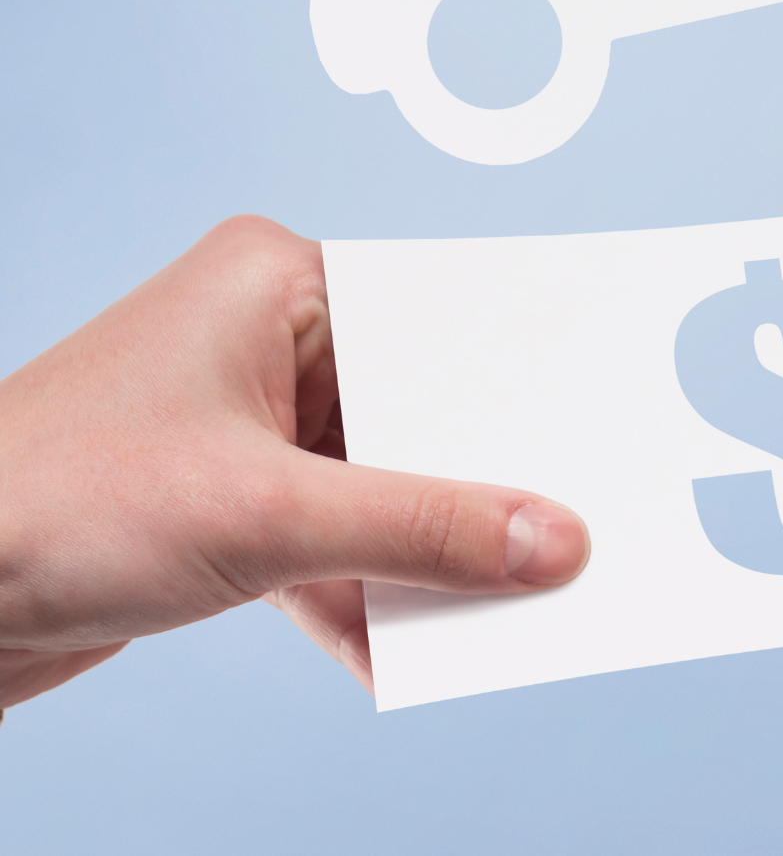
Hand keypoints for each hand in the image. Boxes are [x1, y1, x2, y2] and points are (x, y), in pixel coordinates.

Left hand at [0, 216, 589, 707]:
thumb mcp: (271, 517)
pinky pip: (331, 527)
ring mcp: (248, 412)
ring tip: (498, 603)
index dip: (514, 377)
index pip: (435, 317)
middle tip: (559, 531)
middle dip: (471, 480)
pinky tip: (399, 644)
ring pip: (377, 475)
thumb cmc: (53, 504)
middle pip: (414, 403)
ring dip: (418, 547)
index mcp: (277, 279)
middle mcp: (268, 333)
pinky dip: (359, 587)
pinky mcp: (230, 487)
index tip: (588, 430)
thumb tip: (551, 542)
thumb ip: (424, 530)